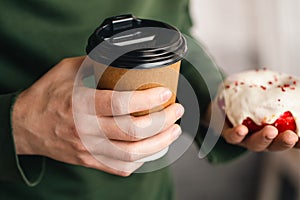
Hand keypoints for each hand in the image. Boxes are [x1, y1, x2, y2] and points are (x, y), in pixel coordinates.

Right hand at [12, 56, 183, 175]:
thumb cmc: (47, 96)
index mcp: (81, 104)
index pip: (121, 105)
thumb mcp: (67, 70)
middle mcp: (86, 130)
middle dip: (163, 122)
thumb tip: (123, 57)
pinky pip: (121, 167)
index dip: (148, 100)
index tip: (165, 93)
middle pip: (133, 132)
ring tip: (173, 131)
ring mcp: (88, 149)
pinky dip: (142, 160)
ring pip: (132, 154)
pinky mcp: (89, 161)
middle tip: (176, 110)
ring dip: (160, 143)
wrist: (26, 126)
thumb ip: (95, 62)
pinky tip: (151, 148)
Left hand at [207, 102, 298, 151]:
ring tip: (270, 131)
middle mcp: (261, 139)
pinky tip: (241, 129)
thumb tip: (296, 86)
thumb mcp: (268, 95)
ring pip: (255, 143)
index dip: (298, 141)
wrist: (221, 104)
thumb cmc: (250, 100)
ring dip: (263, 139)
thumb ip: (281, 93)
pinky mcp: (228, 134)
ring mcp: (245, 138)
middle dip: (283, 142)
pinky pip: (232, 136)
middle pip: (274, 145)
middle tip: (292, 137)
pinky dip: (237, 134)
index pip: (290, 139)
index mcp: (275, 132)